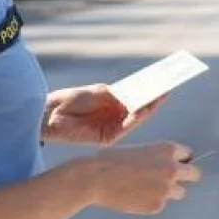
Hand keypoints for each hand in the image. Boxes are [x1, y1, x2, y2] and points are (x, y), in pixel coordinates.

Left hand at [42, 84, 164, 145]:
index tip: (163, 80)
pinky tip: (143, 109)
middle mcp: (116, 116)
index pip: (137, 97)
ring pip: (136, 118)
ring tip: (161, 95)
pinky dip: (136, 118)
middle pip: (140, 108)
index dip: (150, 90)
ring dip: (149, 107)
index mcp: (114, 104)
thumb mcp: (100, 92)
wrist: (50, 115)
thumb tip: (141, 93)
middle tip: (168, 86)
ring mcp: (113, 127)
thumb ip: (120, 94)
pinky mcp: (108, 138)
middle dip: (153, 98)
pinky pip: (126, 127)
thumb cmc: (71, 100)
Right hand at [90, 141, 201, 214]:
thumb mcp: (140, 149)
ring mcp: (166, 189)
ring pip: (180, 192)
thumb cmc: (111, 160)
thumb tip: (167, 164)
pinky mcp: (157, 205)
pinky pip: (161, 204)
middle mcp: (172, 169)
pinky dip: (152, 202)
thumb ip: (157, 157)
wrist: (95, 178)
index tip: (176, 165)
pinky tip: (135, 197)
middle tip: (174, 180)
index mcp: (168, 150)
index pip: (188, 155)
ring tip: (147, 189)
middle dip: (186, 176)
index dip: (180, 160)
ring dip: (169, 191)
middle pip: (194, 174)